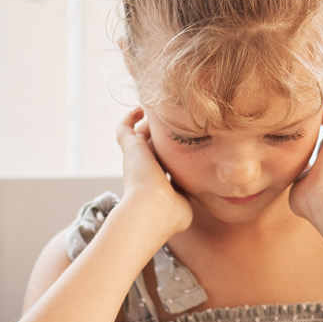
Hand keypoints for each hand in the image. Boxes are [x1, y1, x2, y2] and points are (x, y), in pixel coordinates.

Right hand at [118, 108, 192, 238]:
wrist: (152, 210)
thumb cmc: (170, 212)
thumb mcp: (185, 203)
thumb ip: (189, 193)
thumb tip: (198, 189)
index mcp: (155, 182)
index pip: (161, 165)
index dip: (169, 157)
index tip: (181, 147)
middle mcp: (143, 169)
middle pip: (151, 147)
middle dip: (158, 138)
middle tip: (171, 124)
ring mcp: (135, 159)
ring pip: (138, 136)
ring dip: (147, 126)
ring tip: (157, 112)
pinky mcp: (130, 149)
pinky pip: (124, 129)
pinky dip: (129, 118)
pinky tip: (139, 109)